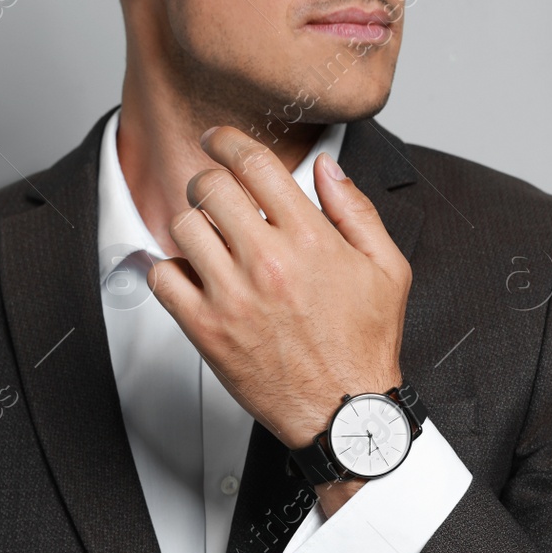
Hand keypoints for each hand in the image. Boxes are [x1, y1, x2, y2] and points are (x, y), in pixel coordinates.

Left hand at [147, 126, 410, 451]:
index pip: (254, 164)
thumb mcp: (388, 270)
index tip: (220, 141)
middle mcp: (268, 262)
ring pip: (182, 226)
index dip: (229, 142)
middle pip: (210, 186)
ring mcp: (233, 295)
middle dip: (210, 181)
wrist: (346, 411)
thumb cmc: (366, 345)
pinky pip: (163, 276)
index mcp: (312, 240)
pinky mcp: (207, 328)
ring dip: (194, 224)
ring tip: (213, 240)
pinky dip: (172, 269)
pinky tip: (197, 276)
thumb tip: (327, 169)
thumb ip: (356, 211)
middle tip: (217, 194)